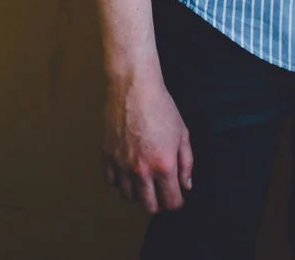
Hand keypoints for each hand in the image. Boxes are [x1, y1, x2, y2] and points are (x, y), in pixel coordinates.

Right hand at [101, 68, 193, 213]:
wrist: (134, 87)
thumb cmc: (161, 107)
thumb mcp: (183, 134)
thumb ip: (186, 164)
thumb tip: (186, 185)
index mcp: (164, 165)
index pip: (172, 202)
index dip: (177, 202)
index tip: (177, 196)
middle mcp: (142, 170)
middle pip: (149, 206)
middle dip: (159, 204)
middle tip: (161, 192)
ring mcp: (122, 163)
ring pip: (128, 197)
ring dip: (138, 193)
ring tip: (144, 181)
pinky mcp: (108, 154)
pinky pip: (111, 180)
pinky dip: (119, 180)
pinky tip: (127, 170)